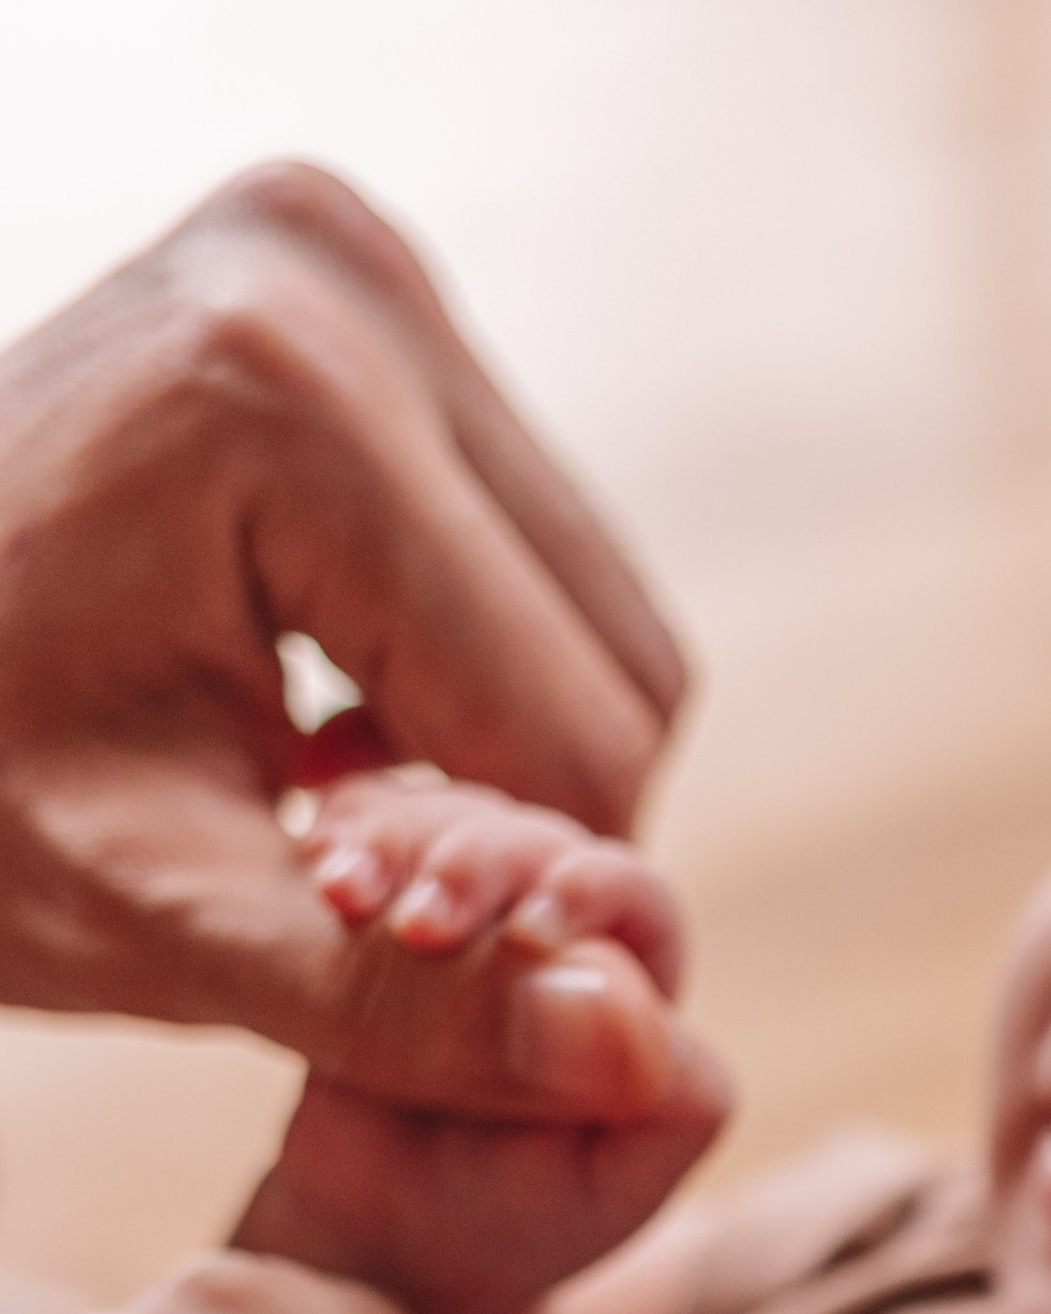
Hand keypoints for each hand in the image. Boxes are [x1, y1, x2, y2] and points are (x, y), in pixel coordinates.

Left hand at [0, 163, 690, 1118]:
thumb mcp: (151, 919)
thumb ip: (399, 1004)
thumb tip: (636, 1060)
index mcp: (291, 398)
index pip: (574, 742)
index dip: (503, 900)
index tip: (356, 951)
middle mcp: (348, 271)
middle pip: (624, 664)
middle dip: (513, 817)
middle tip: (336, 889)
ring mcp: (359, 254)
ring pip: (606, 618)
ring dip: (500, 753)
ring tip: (317, 801)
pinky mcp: (366, 283)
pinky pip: (539, 553)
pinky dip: (466, 669)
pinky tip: (322, 712)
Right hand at [236, 774, 729, 1313]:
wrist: (372, 1244)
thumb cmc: (501, 1228)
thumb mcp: (589, 1187)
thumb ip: (633, 1095)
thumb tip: (613, 989)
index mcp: (635, 990)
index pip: (629, 900)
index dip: (585, 897)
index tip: (528, 933)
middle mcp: (558, 928)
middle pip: (530, 837)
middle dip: (474, 862)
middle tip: (414, 922)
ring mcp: (461, 903)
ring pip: (441, 818)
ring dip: (395, 841)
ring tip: (340, 892)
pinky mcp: (374, 894)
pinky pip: (363, 828)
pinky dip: (341, 839)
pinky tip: (317, 869)